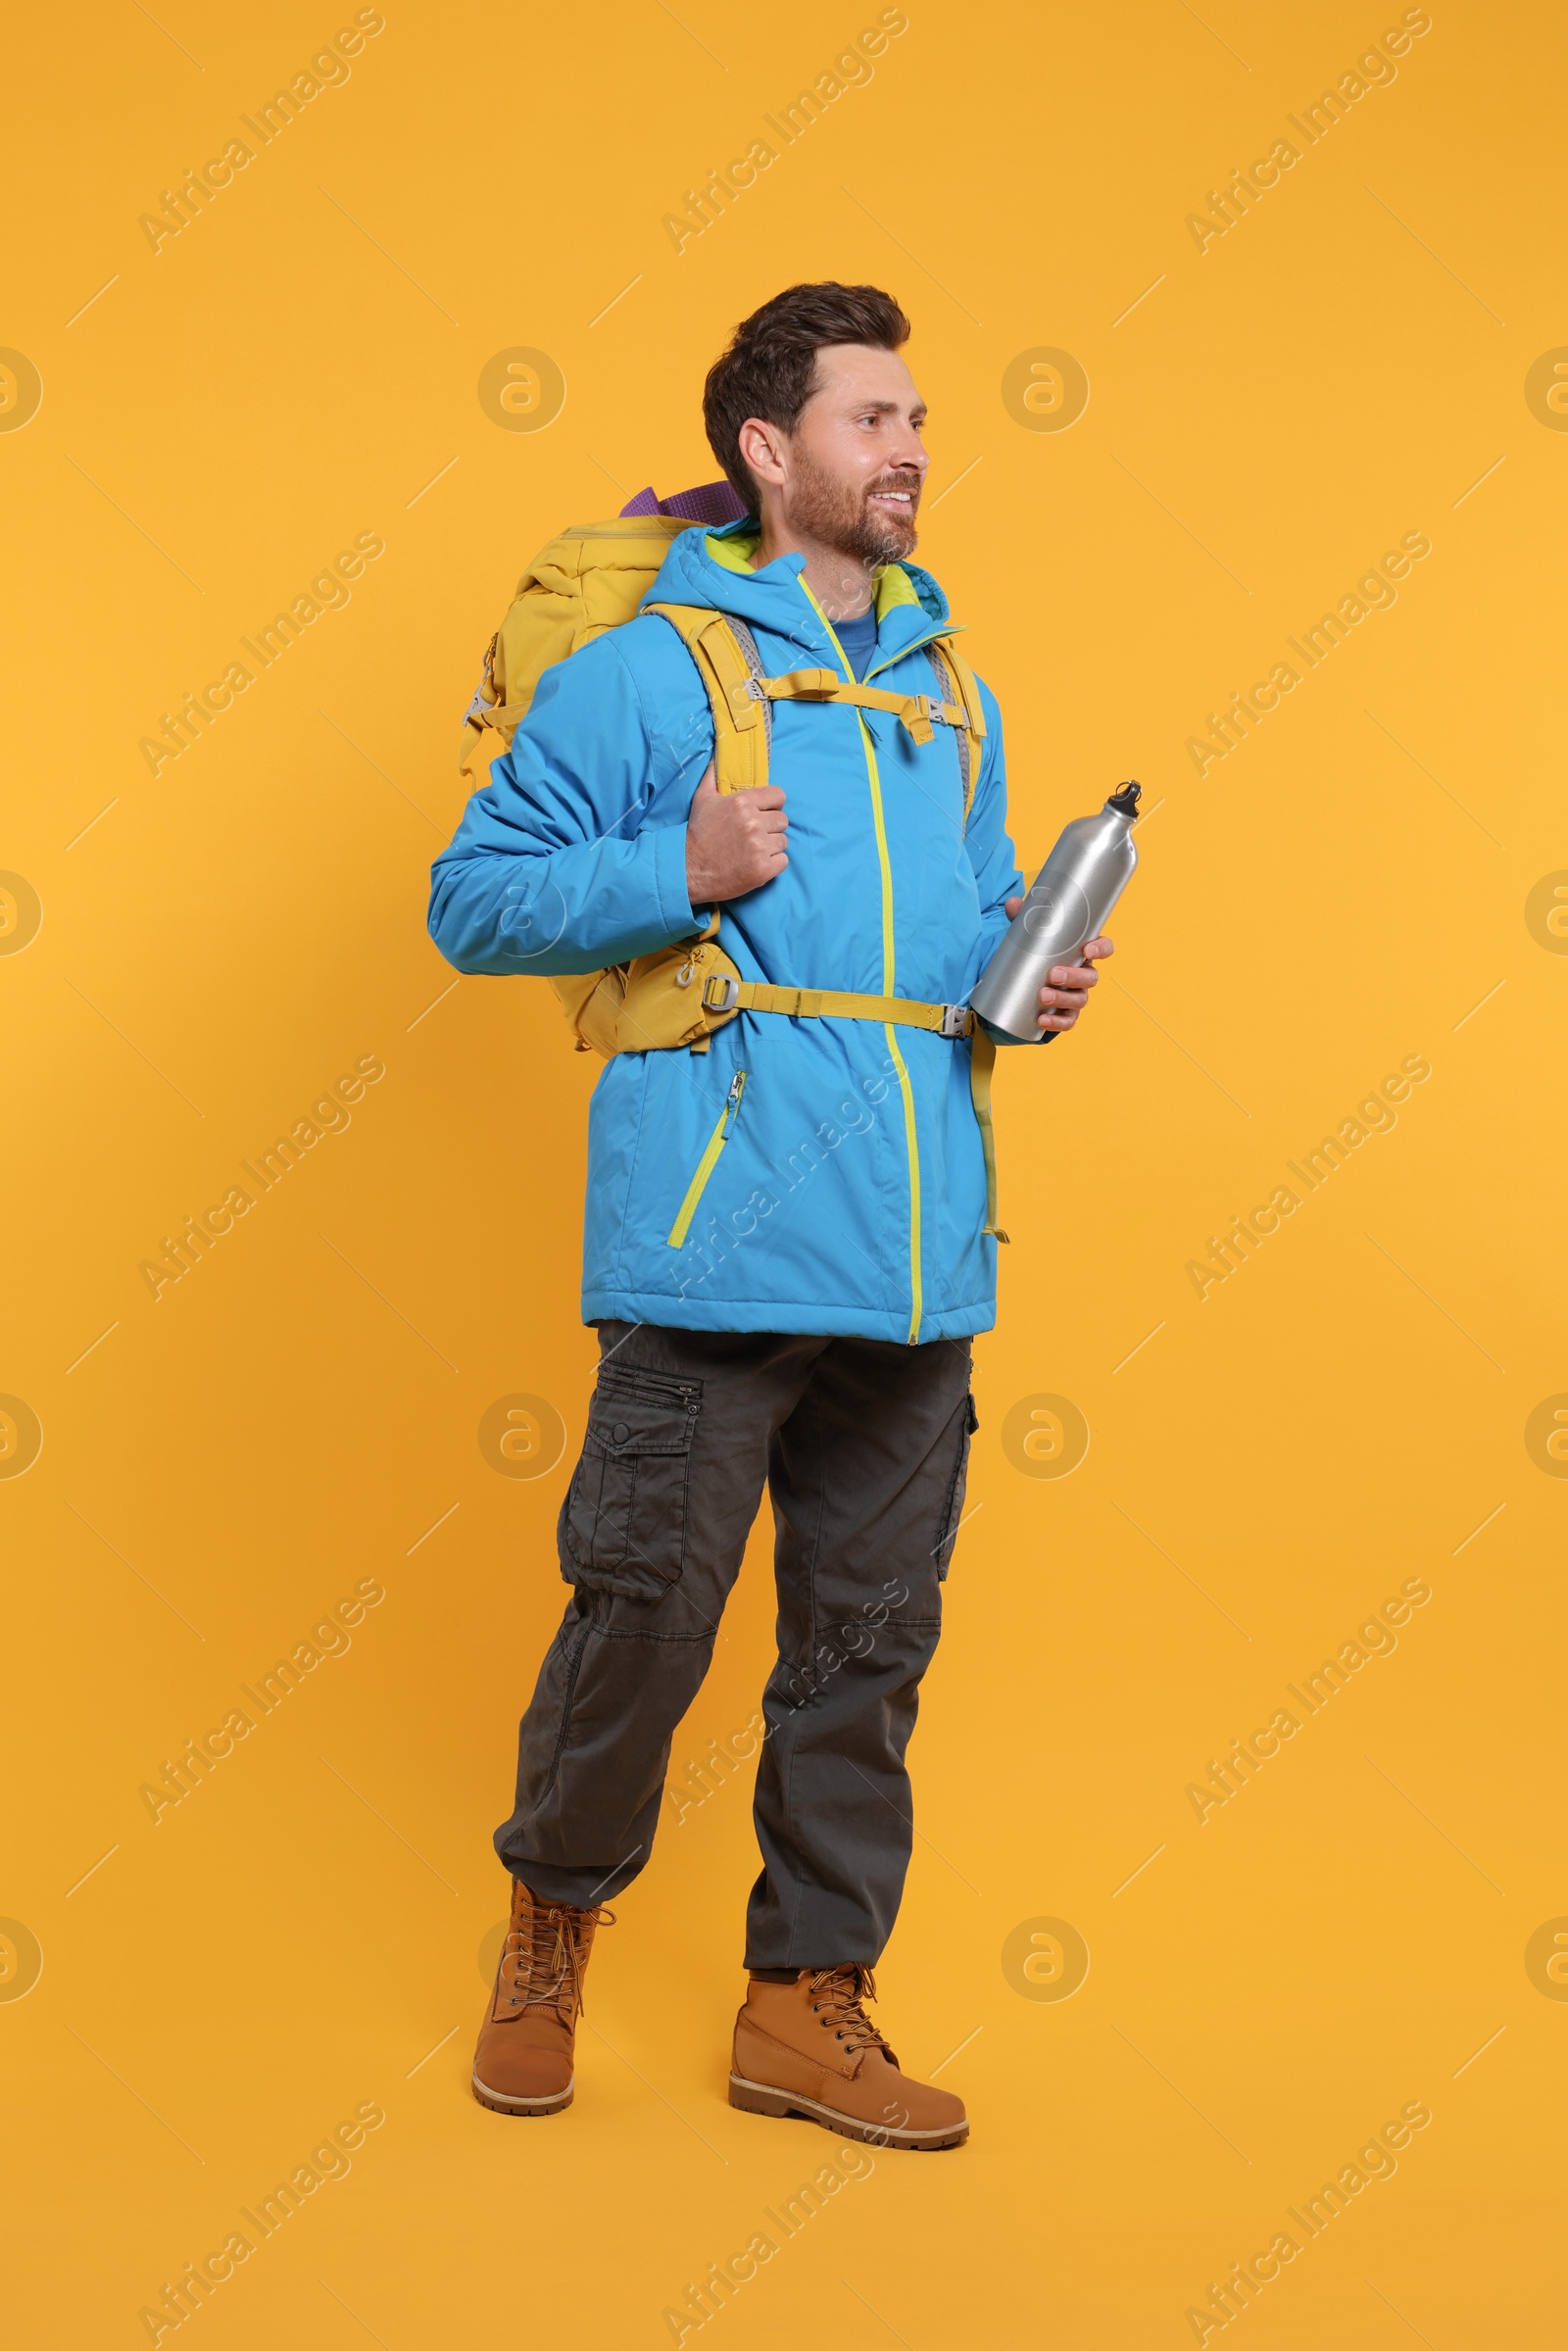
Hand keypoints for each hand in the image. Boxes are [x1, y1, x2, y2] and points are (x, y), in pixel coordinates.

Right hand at [685, 762, 787, 903]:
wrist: (688, 869)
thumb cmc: (697, 833)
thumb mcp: (702, 798)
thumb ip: (713, 774)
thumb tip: (718, 754)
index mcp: (742, 803)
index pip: (779, 796)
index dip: (772, 804)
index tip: (764, 812)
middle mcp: (753, 823)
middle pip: (782, 820)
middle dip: (770, 826)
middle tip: (754, 834)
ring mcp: (759, 847)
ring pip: (783, 841)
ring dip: (771, 845)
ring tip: (753, 849)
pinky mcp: (763, 869)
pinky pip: (783, 861)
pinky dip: (772, 863)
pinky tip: (756, 862)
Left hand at [1002, 909, 1114, 1031]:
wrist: (1024, 983)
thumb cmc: (1036, 953)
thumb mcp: (1029, 934)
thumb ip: (1023, 917)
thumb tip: (1013, 903)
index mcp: (1081, 952)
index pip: (1104, 948)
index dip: (1101, 948)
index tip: (1088, 949)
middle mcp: (1083, 974)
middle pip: (1091, 978)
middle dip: (1073, 977)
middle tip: (1052, 975)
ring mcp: (1076, 995)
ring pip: (1080, 1000)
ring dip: (1063, 999)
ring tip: (1043, 996)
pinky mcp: (1064, 1014)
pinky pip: (1068, 1021)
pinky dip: (1057, 1023)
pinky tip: (1042, 1021)